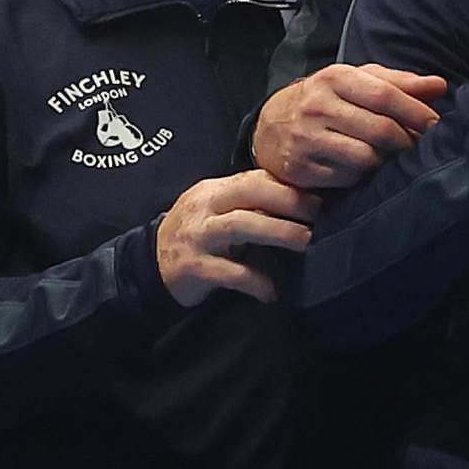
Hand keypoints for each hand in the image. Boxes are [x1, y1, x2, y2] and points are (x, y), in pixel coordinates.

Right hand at [154, 170, 317, 303]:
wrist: (149, 265)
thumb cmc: (197, 236)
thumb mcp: (218, 212)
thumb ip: (250, 204)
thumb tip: (302, 202)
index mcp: (213, 191)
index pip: (253, 178)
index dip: (288, 186)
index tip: (319, 198)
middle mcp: (203, 209)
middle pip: (248, 194)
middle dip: (288, 203)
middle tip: (317, 218)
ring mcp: (195, 237)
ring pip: (240, 226)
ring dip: (278, 233)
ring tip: (305, 243)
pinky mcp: (192, 267)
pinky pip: (230, 273)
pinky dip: (256, 281)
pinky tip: (272, 290)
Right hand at [253, 63, 442, 188]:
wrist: (270, 126)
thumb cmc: (327, 101)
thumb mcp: (357, 82)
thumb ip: (398, 83)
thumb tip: (439, 86)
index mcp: (335, 78)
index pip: (386, 96)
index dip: (417, 113)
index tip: (435, 125)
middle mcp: (317, 106)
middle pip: (380, 130)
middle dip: (407, 142)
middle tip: (419, 148)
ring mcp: (306, 138)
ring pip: (366, 157)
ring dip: (387, 162)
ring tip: (393, 158)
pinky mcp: (301, 167)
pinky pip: (348, 178)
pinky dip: (362, 176)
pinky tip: (364, 170)